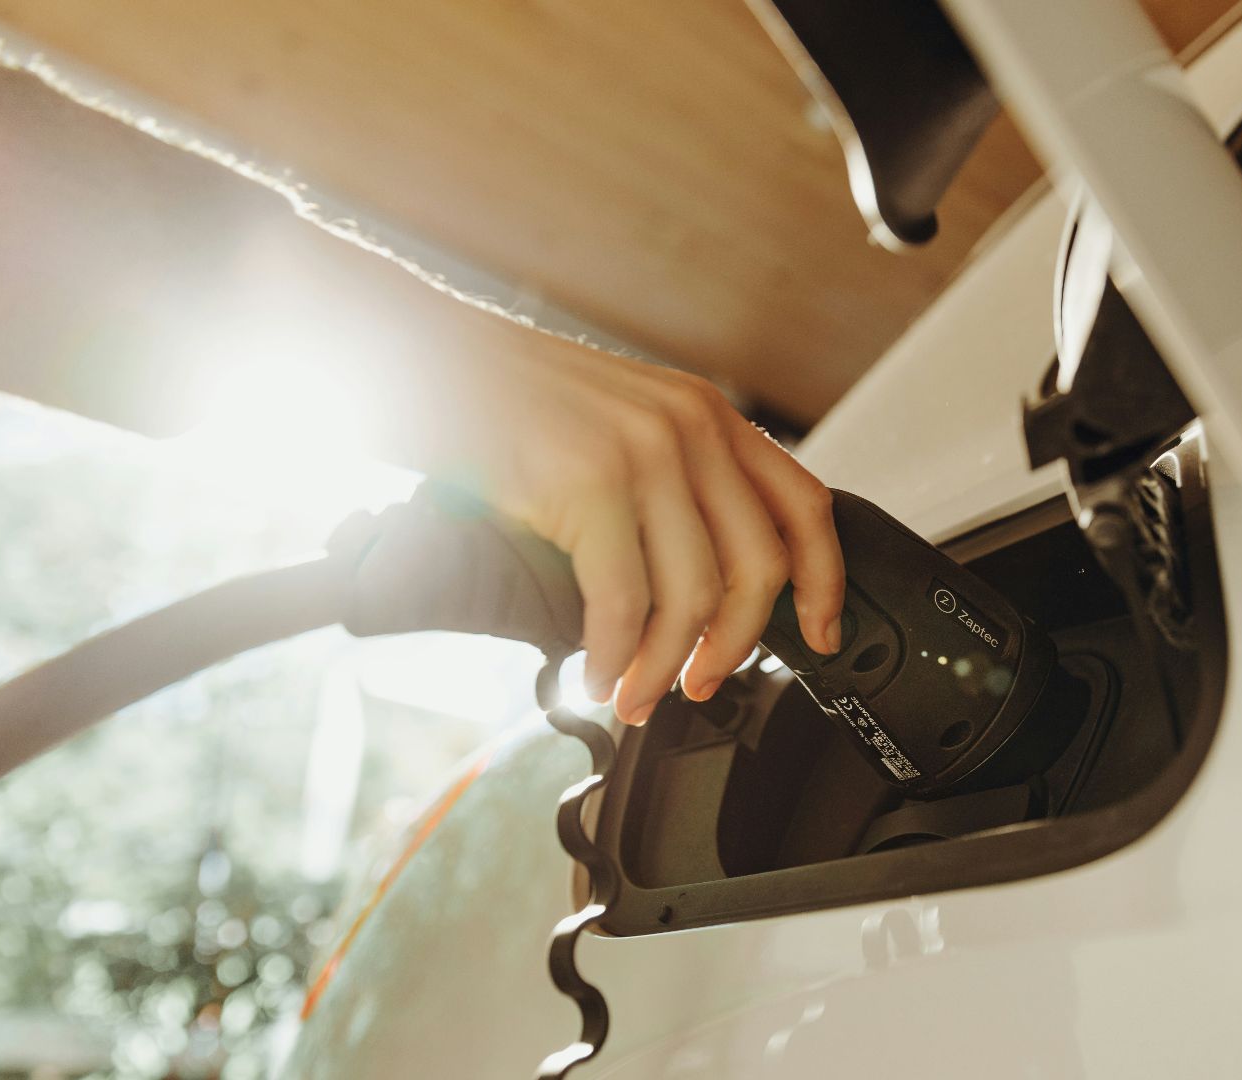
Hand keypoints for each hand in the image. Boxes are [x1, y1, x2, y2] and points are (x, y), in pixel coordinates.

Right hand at [460, 333, 843, 725]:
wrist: (417, 355)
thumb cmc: (503, 400)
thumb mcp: (618, 423)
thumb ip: (671, 482)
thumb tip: (700, 584)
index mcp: (707, 414)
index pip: (804, 505)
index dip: (824, 581)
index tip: (820, 635)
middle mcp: (689, 428)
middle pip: (758, 567)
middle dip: (736, 646)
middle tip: (701, 683)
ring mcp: (642, 452)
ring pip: (693, 596)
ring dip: (664, 666)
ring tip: (634, 694)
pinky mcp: (588, 482)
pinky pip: (623, 601)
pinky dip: (614, 656)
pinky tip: (597, 674)